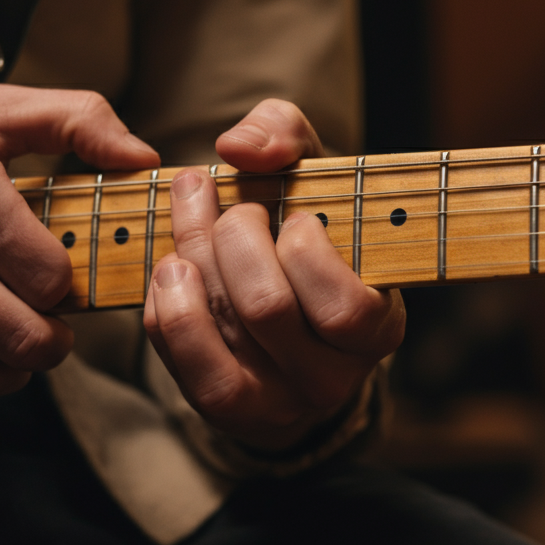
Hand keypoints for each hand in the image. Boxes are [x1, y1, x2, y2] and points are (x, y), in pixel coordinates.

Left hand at [144, 99, 404, 451]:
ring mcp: (277, 401)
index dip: (307, 250)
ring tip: (190, 218)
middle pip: (268, 307)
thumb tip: (238, 148)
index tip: (295, 216)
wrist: (289, 315)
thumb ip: (286, 135)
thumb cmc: (306, 231)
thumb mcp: (312, 173)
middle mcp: (333, 377)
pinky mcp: (226, 409)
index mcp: (377, 329)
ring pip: (223, 328)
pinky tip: (170, 268)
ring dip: (194, 257)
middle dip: (236, 235)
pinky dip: (167, 304)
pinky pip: (185, 358)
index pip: (345, 308)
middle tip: (236, 207)